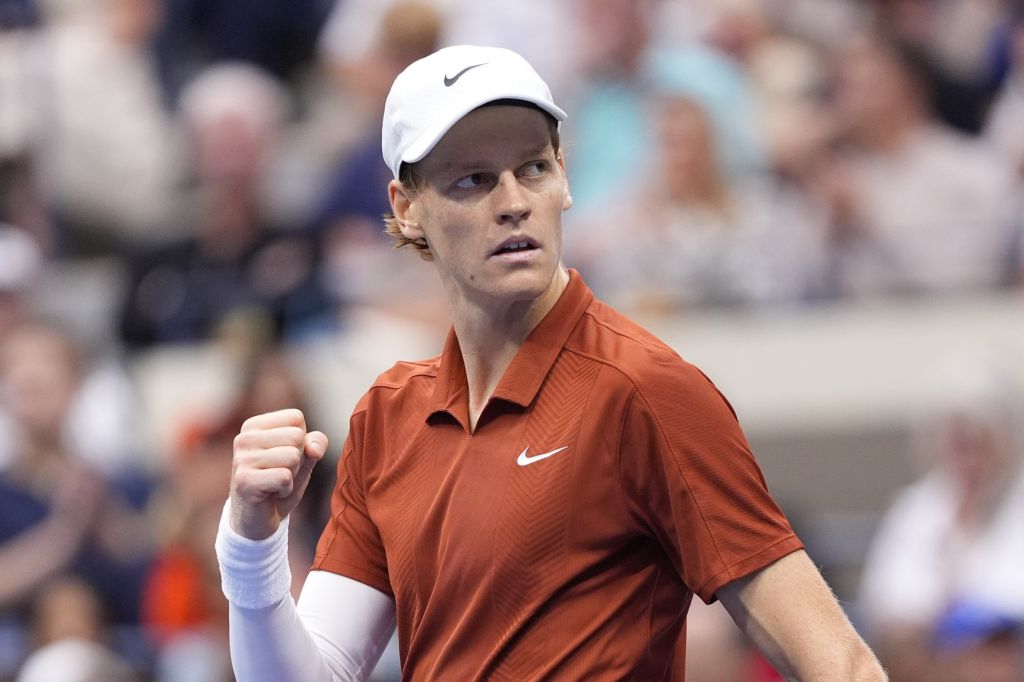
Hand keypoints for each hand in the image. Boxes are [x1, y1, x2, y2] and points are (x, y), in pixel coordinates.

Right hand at [229, 409, 328, 539]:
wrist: (258, 520)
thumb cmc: (280, 483)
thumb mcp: (304, 458)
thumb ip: (315, 443)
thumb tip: (314, 448)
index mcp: (254, 426)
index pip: (296, 418)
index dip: (301, 441)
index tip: (283, 458)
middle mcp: (244, 438)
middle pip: (296, 436)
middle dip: (297, 460)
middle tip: (279, 474)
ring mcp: (241, 459)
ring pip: (293, 456)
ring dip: (291, 475)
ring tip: (274, 484)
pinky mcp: (244, 481)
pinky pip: (285, 477)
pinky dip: (286, 489)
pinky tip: (271, 494)